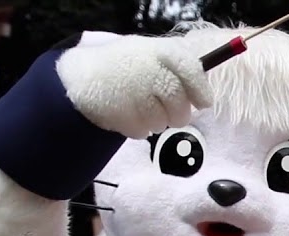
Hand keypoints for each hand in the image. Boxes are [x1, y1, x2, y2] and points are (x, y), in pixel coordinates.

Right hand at [57, 35, 211, 138]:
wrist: (84, 74)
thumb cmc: (131, 67)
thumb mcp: (154, 55)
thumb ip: (179, 70)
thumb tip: (204, 93)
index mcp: (160, 50)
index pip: (191, 70)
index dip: (200, 90)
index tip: (203, 103)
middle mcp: (146, 67)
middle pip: (179, 104)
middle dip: (178, 115)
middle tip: (172, 114)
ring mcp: (130, 89)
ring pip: (161, 122)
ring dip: (156, 122)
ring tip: (142, 108)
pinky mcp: (116, 110)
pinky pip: (142, 132)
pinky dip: (139, 129)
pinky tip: (129, 114)